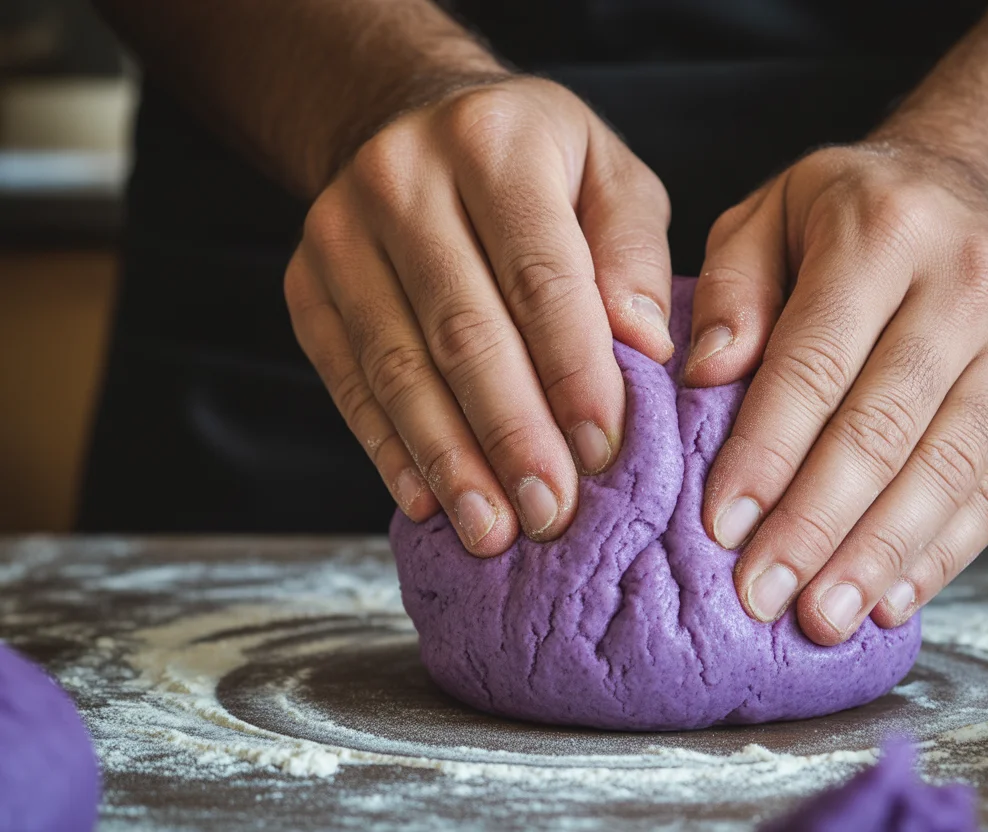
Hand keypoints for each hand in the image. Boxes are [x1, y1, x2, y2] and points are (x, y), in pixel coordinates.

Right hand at [285, 76, 672, 553]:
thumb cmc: (534, 162)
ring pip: (398, 365)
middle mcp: (403, 179)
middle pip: (463, 330)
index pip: (540, 277)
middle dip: (512, 434)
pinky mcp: (306, 285)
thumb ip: (633, 253)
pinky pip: (347, 379)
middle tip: (551, 513)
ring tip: (492, 529)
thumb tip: (645, 350)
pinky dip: (388, 448)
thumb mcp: (608, 174)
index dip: (572, 372)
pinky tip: (428, 499)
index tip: (603, 452)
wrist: (405, 117)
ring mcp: (339, 233)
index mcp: (494, 144)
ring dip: (449, 458)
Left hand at [684, 142, 987, 643]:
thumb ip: (732, 288)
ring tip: (821, 617)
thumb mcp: (771, 215)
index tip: (721, 525)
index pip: (814, 363)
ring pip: (945, 471)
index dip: (766, 452)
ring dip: (877, 557)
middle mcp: (969, 283)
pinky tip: (890, 598)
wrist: (984, 193)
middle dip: (815, 524)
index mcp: (884, 229)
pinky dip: (941, 553)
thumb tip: (705, 377)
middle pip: (883, 428)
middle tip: (762, 595)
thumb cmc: (853, 216)